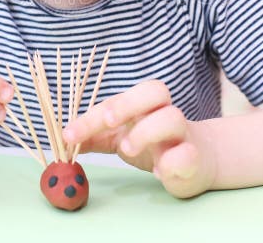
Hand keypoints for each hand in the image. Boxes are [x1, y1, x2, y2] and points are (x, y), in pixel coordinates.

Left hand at [62, 80, 215, 197]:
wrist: (199, 161)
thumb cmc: (153, 144)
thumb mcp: (120, 137)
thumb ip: (95, 137)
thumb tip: (64, 139)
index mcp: (143, 106)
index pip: (117, 99)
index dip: (92, 115)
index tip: (69, 135)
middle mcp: (164, 113)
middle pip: (155, 90)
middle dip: (127, 103)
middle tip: (108, 122)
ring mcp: (182, 134)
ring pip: (173, 117)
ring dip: (147, 132)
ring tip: (128, 150)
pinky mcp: (194, 159)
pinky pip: (189, 153)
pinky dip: (174, 161)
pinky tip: (160, 171)